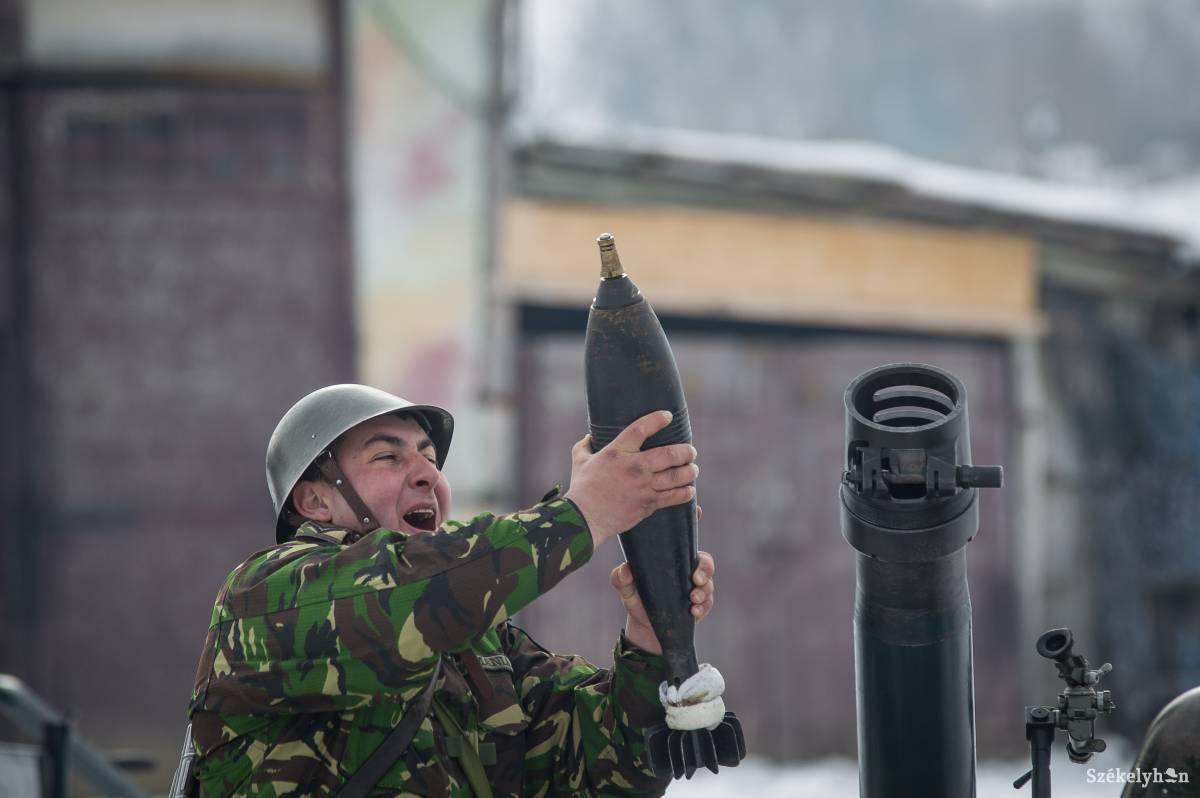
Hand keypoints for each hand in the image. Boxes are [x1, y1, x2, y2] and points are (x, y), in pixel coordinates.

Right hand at [563, 410, 697, 546]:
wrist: (584, 519)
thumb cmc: (581, 489)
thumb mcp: (579, 460)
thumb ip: (585, 445)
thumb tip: (589, 437)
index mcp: (617, 452)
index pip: (641, 428)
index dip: (657, 420)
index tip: (667, 416)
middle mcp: (634, 467)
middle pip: (670, 454)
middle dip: (686, 452)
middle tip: (690, 452)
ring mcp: (644, 486)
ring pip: (677, 476)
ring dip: (689, 472)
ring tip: (692, 469)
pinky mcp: (648, 504)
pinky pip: (674, 497)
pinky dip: (685, 493)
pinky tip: (689, 490)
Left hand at [612, 549, 714, 655]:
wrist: (644, 628)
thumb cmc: (637, 601)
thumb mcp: (627, 590)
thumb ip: (621, 579)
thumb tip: (624, 569)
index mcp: (675, 565)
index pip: (695, 556)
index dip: (701, 561)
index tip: (694, 571)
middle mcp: (688, 576)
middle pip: (707, 568)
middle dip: (705, 574)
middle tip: (696, 582)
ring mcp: (695, 593)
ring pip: (708, 588)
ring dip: (703, 594)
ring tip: (693, 601)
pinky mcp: (698, 609)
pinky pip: (706, 606)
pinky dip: (702, 609)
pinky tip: (694, 613)